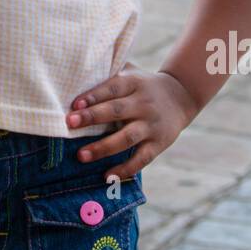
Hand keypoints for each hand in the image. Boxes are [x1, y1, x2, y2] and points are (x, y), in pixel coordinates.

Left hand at [65, 61, 198, 179]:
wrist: (181, 96)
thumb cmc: (143, 85)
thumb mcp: (131, 73)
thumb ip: (109, 74)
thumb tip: (75, 76)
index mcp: (134, 84)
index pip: (112, 88)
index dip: (94, 95)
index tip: (74, 104)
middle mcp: (143, 104)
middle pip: (117, 111)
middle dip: (92, 117)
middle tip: (70, 124)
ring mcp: (151, 125)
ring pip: (127, 138)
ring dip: (103, 147)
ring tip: (81, 155)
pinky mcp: (158, 144)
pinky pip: (141, 159)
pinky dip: (125, 169)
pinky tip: (106, 176)